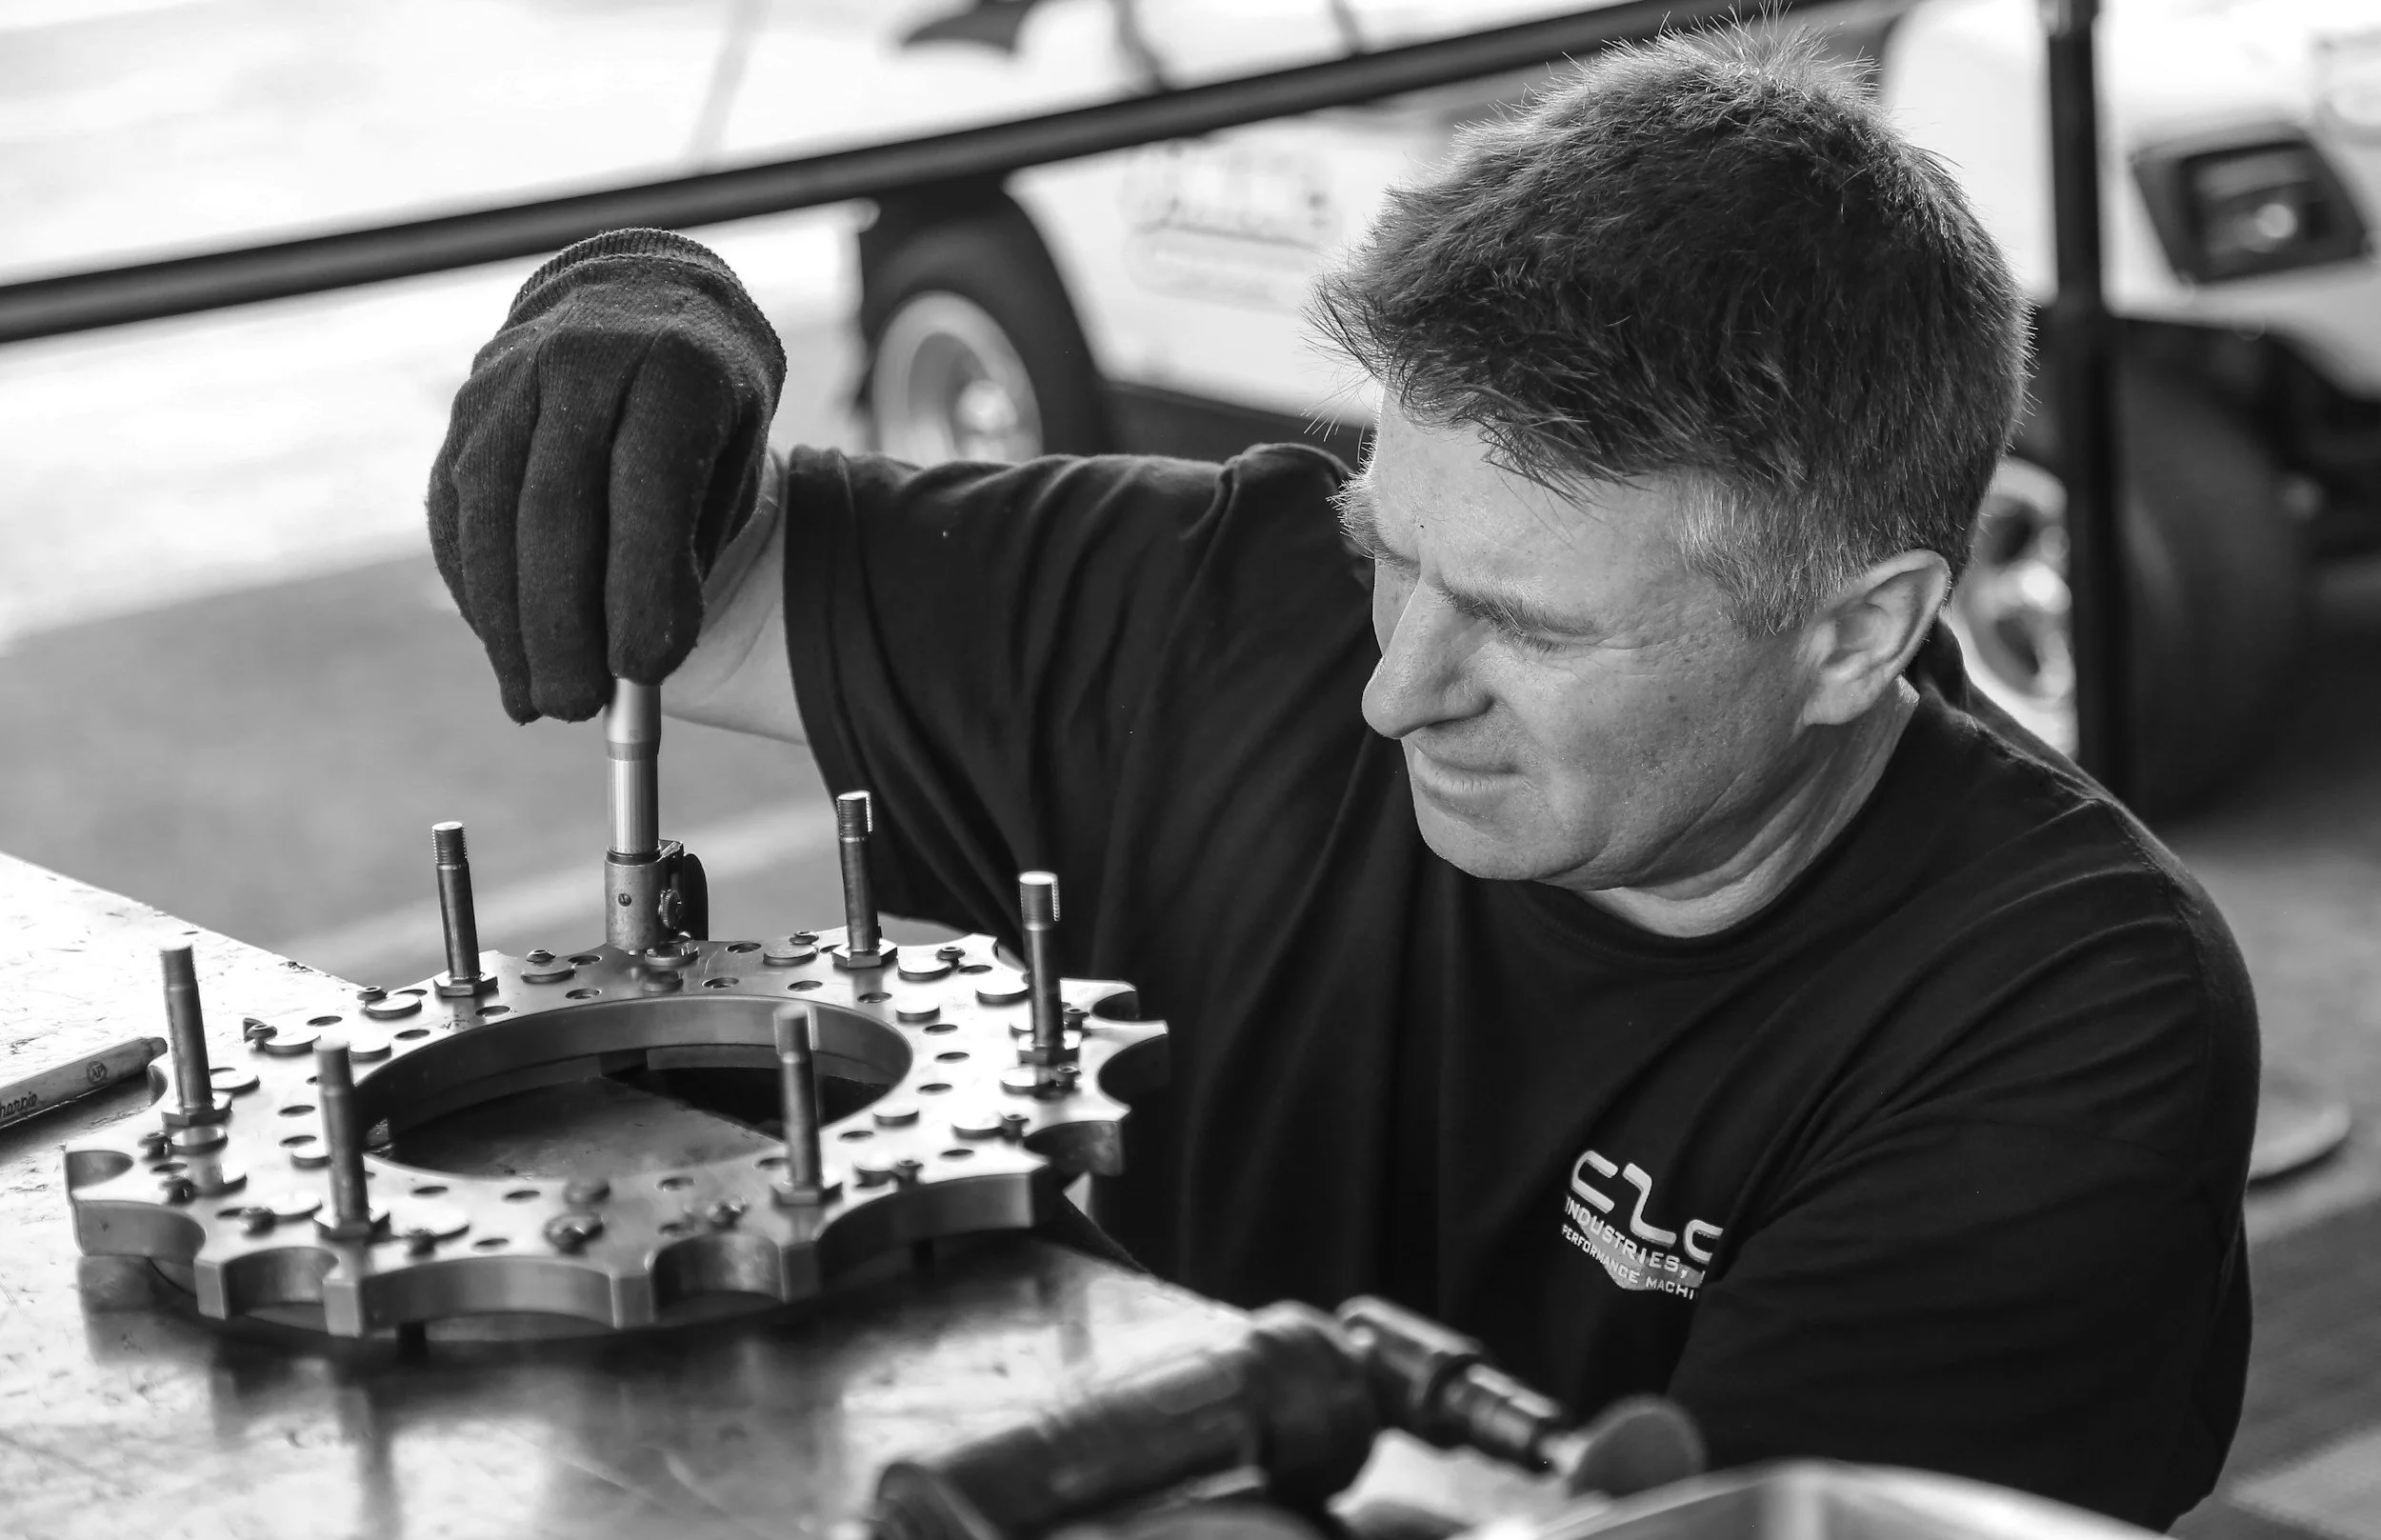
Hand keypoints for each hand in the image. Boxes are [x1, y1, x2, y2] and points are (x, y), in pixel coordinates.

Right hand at [427, 228, 785, 722]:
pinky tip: (503, 649)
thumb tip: (634, 663)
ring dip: (505, 621)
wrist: (643, 301)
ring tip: (536, 700)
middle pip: (555, 506)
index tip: (648, 669)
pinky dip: (475, 590)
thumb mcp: (735, 459)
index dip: (642, 583)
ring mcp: (510, 378)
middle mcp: (583, 360)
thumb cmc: (706, 411)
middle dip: (561, 622)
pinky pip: (456, 510)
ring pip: (490, 511)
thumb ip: (691, 548)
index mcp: (675, 368)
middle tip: (576, 707)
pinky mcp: (466, 409)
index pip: (647, 484)